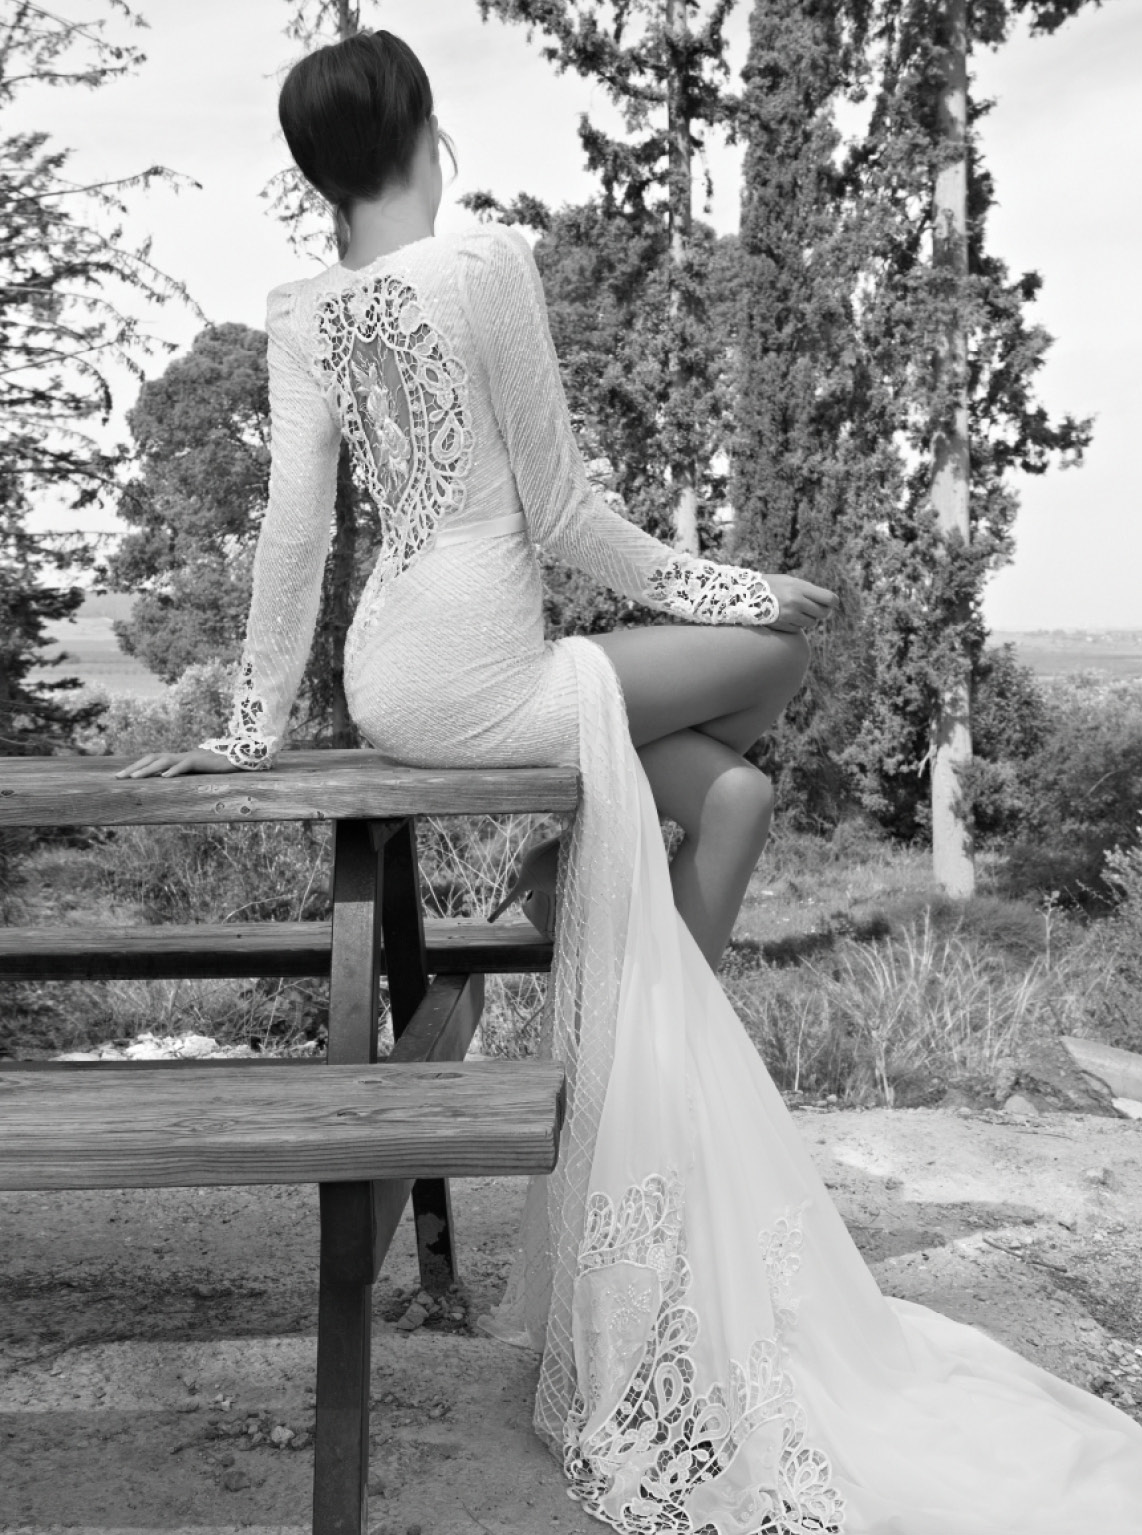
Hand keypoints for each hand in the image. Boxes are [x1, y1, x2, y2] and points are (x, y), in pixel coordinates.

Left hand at [114, 748, 240, 778]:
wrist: (237, 756)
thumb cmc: (217, 768)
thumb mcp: (196, 775)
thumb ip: (183, 778)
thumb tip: (169, 787)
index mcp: (177, 759)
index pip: (151, 760)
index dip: (136, 767)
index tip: (121, 776)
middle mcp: (179, 756)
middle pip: (151, 758)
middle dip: (134, 768)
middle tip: (118, 777)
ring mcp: (189, 757)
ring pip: (164, 761)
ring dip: (147, 769)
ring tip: (134, 778)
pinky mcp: (200, 760)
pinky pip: (184, 765)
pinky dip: (174, 770)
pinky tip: (164, 777)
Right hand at [763, 575, 836, 633]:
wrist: (746, 595)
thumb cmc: (771, 585)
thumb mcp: (790, 581)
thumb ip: (808, 590)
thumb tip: (828, 601)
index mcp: (799, 588)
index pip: (828, 599)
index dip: (833, 602)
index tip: (832, 603)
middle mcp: (796, 602)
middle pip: (823, 613)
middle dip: (822, 611)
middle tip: (816, 608)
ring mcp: (789, 616)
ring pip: (811, 622)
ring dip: (808, 618)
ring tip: (797, 610)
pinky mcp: (782, 626)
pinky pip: (798, 628)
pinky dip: (796, 624)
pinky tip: (787, 616)